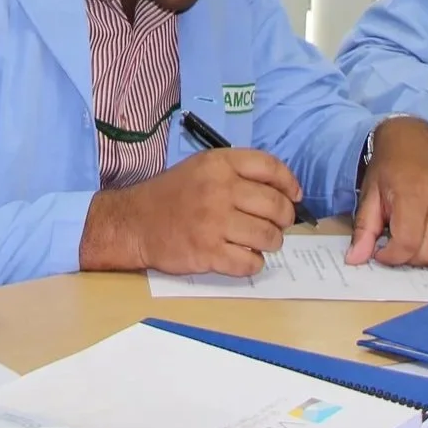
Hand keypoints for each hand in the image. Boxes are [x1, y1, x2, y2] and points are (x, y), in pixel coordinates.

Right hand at [80, 148, 301, 276]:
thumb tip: (283, 192)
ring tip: (258, 243)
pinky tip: (241, 257)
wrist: (133, 223)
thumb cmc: (172, 196)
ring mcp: (214, 222)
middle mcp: (219, 189)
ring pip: (268, 237)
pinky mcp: (208, 252)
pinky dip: (252, 264)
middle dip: (284, 219)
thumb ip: (238, 173)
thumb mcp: (201, 168)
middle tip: (276, 225)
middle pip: (276, 206)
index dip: (289, 184)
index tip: (293, 197)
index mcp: (219, 164)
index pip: (270, 167)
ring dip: (270, 243)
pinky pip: (250, 263)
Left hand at [351, 116, 427, 266]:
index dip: (390, 257)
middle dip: (407, 258)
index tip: (381, 251)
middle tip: (396, 243)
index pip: (407, 244)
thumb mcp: (370, 194)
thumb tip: (355, 260)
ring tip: (415, 240)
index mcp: (413, 195)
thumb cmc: (390, 167)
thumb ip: (364, 229)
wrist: (416, 139)